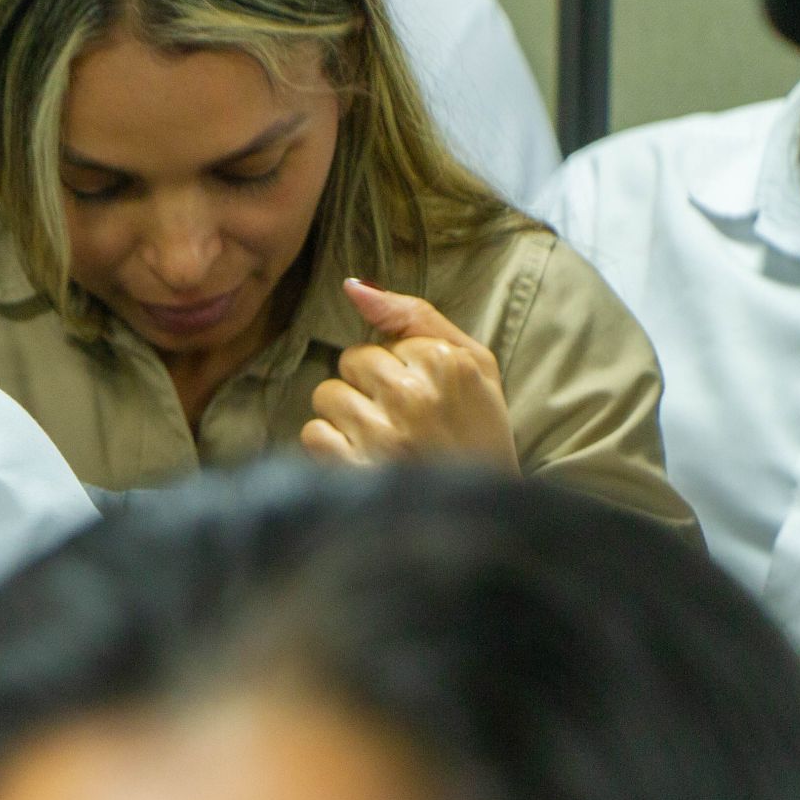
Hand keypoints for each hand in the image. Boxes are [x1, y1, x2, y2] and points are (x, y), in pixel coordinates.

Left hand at [302, 279, 517, 472]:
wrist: (485, 514)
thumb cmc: (479, 433)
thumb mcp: (474, 365)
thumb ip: (414, 316)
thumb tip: (353, 286)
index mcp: (446, 363)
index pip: (382, 342)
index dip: (400, 369)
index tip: (427, 398)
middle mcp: (412, 395)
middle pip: (351, 361)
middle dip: (370, 387)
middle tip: (405, 420)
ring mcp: (381, 435)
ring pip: (327, 395)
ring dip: (348, 416)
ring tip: (385, 441)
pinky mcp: (353, 468)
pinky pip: (313, 433)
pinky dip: (333, 447)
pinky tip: (366, 460)